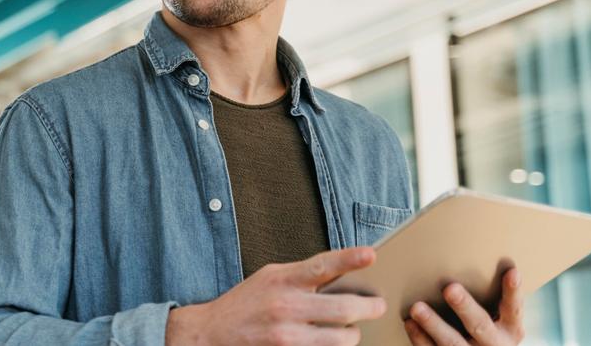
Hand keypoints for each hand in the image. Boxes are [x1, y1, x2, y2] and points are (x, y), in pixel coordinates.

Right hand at [166, 247, 386, 345]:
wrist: (211, 333)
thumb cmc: (245, 302)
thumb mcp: (270, 277)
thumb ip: (302, 275)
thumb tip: (342, 274)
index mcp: (282, 279)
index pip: (322, 266)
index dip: (349, 258)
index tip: (371, 254)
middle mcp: (286, 306)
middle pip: (343, 308)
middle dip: (369, 307)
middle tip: (378, 305)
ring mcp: (287, 335)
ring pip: (341, 338)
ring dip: (353, 334)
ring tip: (353, 330)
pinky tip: (333, 341)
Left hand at [404, 267, 524, 345]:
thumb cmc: (486, 328)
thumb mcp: (498, 318)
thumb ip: (490, 297)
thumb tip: (465, 259)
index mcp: (510, 330)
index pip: (513, 309)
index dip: (513, 292)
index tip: (512, 272)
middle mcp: (494, 344)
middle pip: (480, 325)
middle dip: (465, 307)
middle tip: (450, 288)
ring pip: (453, 342)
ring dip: (434, 324)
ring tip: (417, 308)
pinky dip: (420, 337)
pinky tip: (410, 323)